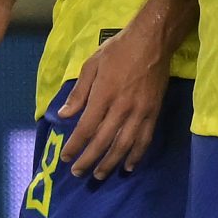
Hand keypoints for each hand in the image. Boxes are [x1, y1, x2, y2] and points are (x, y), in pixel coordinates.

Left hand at [58, 24, 169, 179]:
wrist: (152, 42)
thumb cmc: (118, 50)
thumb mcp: (91, 65)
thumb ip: (78, 92)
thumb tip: (64, 115)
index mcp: (104, 94)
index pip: (86, 127)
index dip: (75, 145)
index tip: (66, 157)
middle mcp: (122, 107)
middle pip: (103, 141)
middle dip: (89, 159)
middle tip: (78, 173)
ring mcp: (140, 111)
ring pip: (124, 144)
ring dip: (111, 162)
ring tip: (100, 175)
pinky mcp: (154, 112)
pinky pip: (145, 138)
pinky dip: (136, 154)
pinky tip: (128, 165)